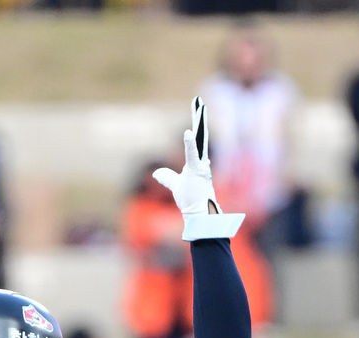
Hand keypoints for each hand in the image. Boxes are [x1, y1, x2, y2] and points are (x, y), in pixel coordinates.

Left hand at [153, 97, 243, 240]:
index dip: (195, 126)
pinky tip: (188, 132)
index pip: (196, 141)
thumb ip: (167, 177)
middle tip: (199, 102)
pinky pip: (193, 155)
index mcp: (197, 163)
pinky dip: (190, 144)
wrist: (199, 215)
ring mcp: (201, 166)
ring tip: (199, 107)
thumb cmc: (190, 201)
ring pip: (200, 140)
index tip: (197, 109)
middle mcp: (201, 161)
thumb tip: (157, 172)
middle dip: (200, 118)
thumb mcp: (175, 186)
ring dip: (200, 123)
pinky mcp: (197, 172)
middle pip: (200, 136)